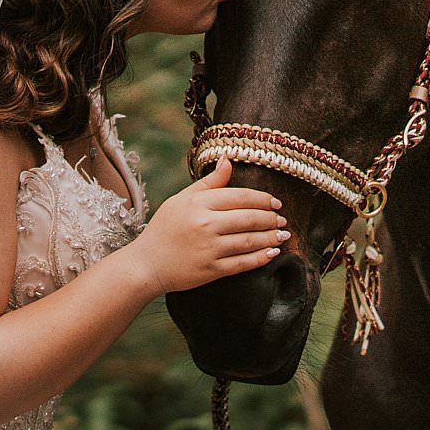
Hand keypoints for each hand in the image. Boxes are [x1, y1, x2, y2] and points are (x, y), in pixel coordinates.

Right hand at [128, 157, 289, 294]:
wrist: (147, 264)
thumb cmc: (164, 229)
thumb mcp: (181, 200)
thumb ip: (208, 183)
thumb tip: (229, 159)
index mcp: (199, 203)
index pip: (240, 197)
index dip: (263, 200)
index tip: (276, 203)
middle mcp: (205, 224)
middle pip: (249, 218)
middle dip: (271, 219)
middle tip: (282, 220)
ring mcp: (209, 248)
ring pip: (249, 240)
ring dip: (271, 238)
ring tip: (283, 235)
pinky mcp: (211, 270)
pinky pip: (242, 263)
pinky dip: (260, 258)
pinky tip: (272, 253)